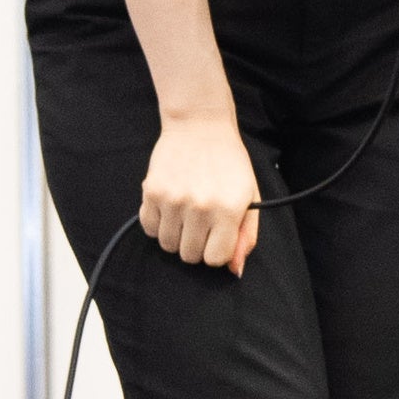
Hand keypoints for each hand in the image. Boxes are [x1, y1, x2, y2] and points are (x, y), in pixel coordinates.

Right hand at [142, 114, 260, 275]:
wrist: (200, 127)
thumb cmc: (229, 164)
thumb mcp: (250, 198)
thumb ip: (245, 236)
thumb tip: (235, 270)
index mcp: (228, 210)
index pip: (215, 259)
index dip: (216, 251)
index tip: (217, 236)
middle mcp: (200, 208)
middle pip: (189, 256)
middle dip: (196, 245)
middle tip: (202, 223)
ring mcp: (173, 200)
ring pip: (167, 245)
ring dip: (176, 236)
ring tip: (186, 214)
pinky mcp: (151, 192)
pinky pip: (149, 228)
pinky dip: (158, 224)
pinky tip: (170, 207)